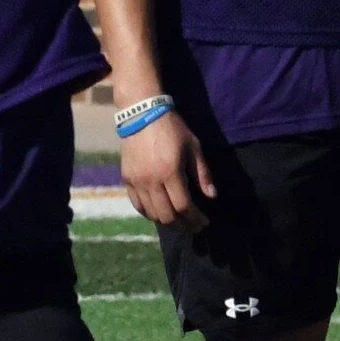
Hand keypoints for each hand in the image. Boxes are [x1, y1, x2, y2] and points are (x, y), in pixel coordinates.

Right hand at [120, 109, 216, 232]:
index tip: (204, 222)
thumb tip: (212, 196)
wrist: (141, 114)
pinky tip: (159, 213)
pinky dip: (149, 213)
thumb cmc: (172, 128)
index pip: (184, 206)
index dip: (195, 218)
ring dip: (167, 222)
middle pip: (167, 215)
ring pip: (152, 213)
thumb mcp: (193, 146)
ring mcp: (137, 181)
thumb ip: (202, 173)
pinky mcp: (127, 179)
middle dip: (183, 225)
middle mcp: (152, 181)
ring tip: (178, 221)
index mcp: (170, 172)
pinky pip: (138, 205)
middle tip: (193, 226)